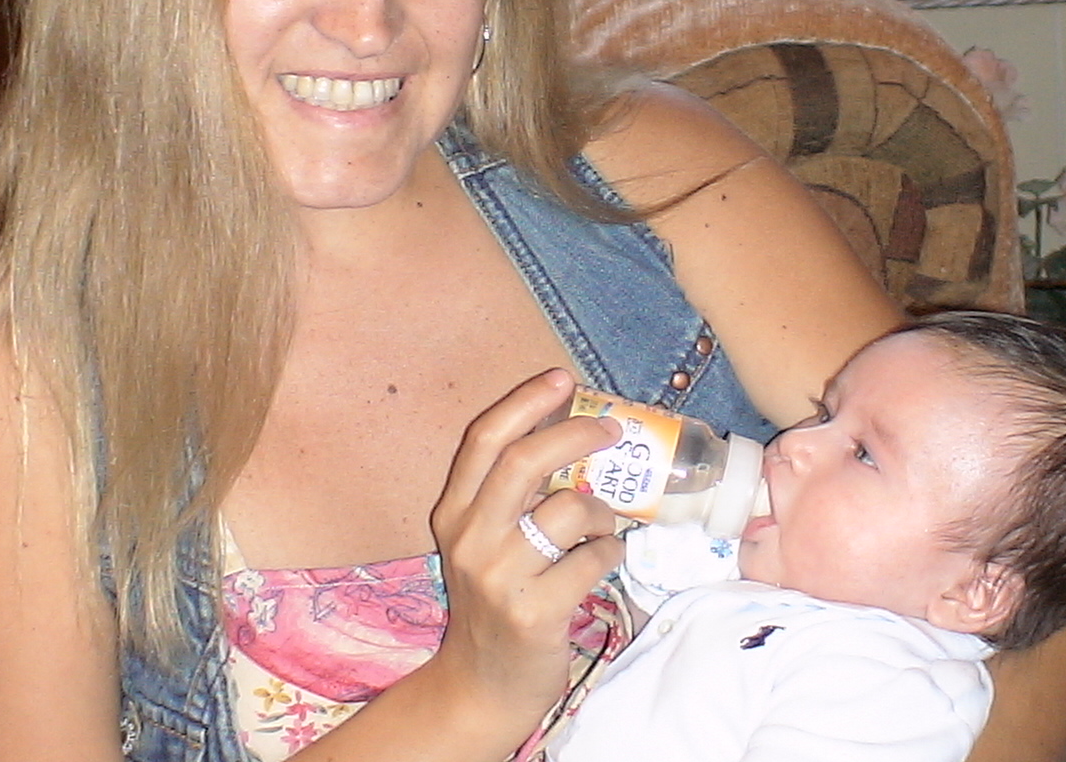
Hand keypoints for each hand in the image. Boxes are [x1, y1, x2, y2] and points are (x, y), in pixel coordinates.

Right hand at [425, 368, 624, 724]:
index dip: (527, 401)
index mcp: (453, 513)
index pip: (485, 440)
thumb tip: (570, 427)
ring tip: (602, 527)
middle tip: (612, 432)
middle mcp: (470, 540)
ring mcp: (500, 577)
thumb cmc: (497, 600)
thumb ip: (512, 494)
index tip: (563, 379)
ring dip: (603, 511)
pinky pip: (594, 558)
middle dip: (578, 435)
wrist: (482, 685)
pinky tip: (601, 563)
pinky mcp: (536, 611)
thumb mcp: (485, 542)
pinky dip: (610, 553)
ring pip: (571, 509)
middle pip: (526, 461)